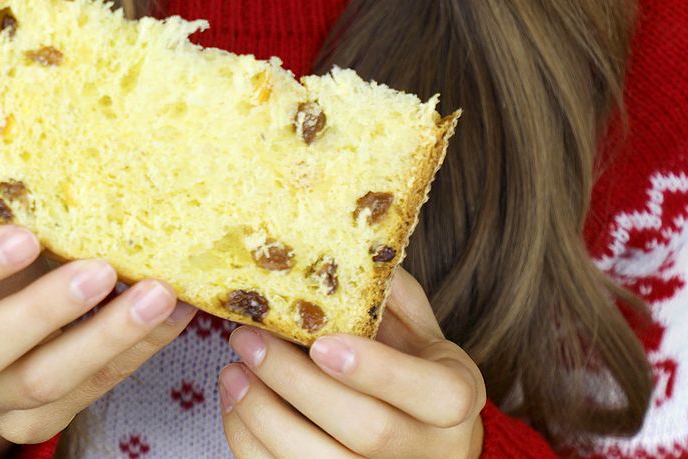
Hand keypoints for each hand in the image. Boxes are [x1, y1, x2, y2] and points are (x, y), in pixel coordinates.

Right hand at [0, 205, 198, 449]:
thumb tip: (49, 140)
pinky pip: (86, 394)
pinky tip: (172, 314)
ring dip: (104, 336)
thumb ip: (1, 200)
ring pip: (39, 384)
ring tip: (156, 294)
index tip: (25, 234)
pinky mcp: (28, 427)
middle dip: (43, 311)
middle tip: (102, 269)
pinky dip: (134, 351)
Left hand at [217, 267, 485, 458]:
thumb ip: (388, 295)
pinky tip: (235, 404)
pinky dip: (251, 443)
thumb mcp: (418, 330)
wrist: (422, 441)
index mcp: (455, 399)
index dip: (375, 370)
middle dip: (298, 384)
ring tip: (232, 371)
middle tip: (249, 339)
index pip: (434, 394)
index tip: (319, 342)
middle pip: (368, 431)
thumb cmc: (412, 371)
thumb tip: (335, 249)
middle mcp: (430, 450)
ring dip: (265, 416)